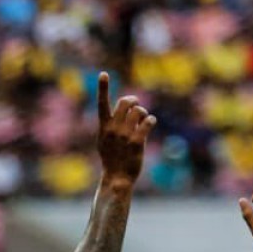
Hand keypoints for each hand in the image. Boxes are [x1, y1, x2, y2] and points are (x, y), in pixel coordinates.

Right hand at [96, 72, 155, 187]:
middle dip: (134, 101)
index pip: (102, 104)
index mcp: (104, 127)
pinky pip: (148, 122)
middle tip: (136, 106)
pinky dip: (150, 120)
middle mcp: (113, 129)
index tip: (103, 73)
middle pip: (125, 102)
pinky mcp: (137, 142)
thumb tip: (123, 108)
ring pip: (139, 111)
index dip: (102, 88)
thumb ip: (110, 125)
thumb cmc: (111, 159)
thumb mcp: (104, 141)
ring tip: (142, 120)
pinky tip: (149, 124)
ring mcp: (125, 136)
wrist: (117, 178)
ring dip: (143, 113)